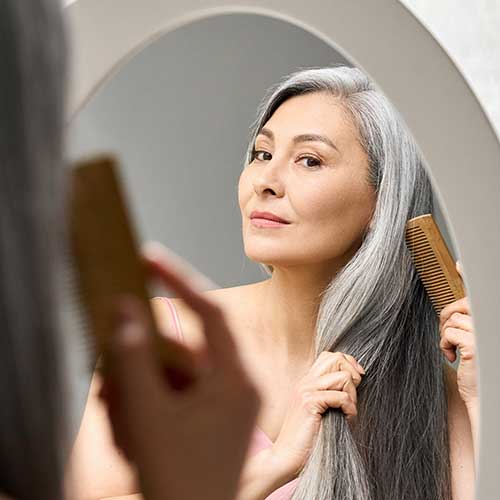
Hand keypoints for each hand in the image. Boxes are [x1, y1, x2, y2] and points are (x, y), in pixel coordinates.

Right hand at [99, 242, 260, 499]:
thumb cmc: (175, 481)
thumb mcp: (148, 415)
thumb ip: (134, 358)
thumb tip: (125, 308)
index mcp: (237, 379)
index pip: (211, 312)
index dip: (179, 280)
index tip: (149, 258)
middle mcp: (238, 386)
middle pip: (187, 346)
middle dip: (146, 351)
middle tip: (116, 360)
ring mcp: (225, 404)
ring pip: (178, 372)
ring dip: (143, 381)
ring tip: (118, 409)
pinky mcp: (210, 418)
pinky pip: (178, 394)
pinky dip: (152, 399)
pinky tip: (127, 421)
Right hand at [270, 351, 364, 478]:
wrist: (285, 458)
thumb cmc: (307, 439)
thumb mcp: (320, 411)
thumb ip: (330, 395)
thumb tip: (356, 382)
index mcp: (307, 381)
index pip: (330, 356)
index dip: (348, 365)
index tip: (357, 382)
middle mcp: (305, 382)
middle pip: (337, 358)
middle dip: (352, 374)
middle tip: (353, 397)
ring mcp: (305, 390)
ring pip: (342, 377)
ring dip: (353, 395)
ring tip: (349, 412)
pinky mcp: (308, 403)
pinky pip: (341, 396)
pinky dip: (350, 408)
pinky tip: (347, 419)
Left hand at [439, 261, 478, 406]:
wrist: (484, 399)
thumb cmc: (476, 371)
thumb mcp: (472, 341)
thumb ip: (465, 322)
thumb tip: (453, 306)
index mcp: (491, 320)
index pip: (480, 294)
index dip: (470, 275)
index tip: (460, 264)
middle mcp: (492, 323)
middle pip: (461, 305)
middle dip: (447, 318)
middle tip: (448, 337)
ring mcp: (486, 333)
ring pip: (452, 318)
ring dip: (445, 335)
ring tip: (453, 350)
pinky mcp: (475, 344)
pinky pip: (448, 332)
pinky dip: (444, 344)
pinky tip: (453, 358)